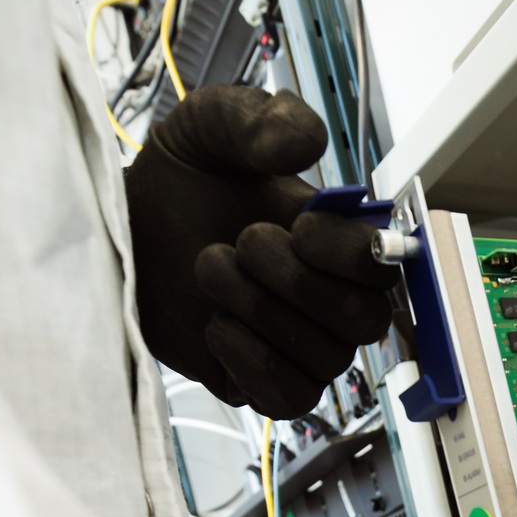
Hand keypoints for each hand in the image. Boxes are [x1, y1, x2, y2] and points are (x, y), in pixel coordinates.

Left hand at [124, 86, 396, 416]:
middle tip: (241, 242)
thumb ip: (264, 118)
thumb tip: (309, 148)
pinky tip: (216, 324)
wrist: (125, 227)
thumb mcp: (214, 124)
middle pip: (365, 321)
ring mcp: (300, 344)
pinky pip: (288, 398)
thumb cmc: (181, 178)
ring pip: (325, 360)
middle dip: (296, 282)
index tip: (298, 225)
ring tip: (212, 269)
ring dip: (259, 311)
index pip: (390, 266)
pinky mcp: (259, 381)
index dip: (351, 254)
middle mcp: (332, 296)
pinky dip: (251, 362)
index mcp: (340, 238)